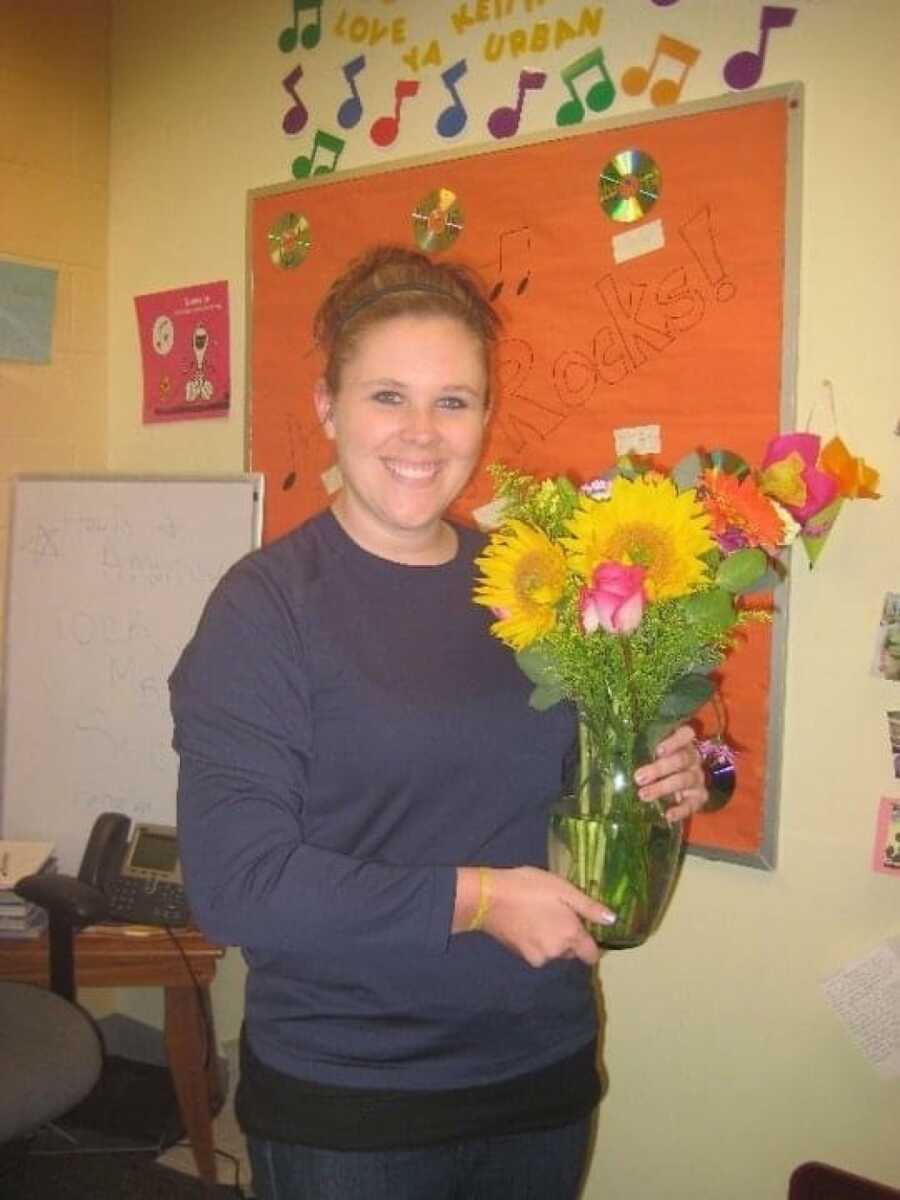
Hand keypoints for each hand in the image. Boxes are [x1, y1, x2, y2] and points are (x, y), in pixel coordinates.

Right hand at [481, 866, 613, 967]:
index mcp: (570, 936)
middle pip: (571, 951)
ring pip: (553, 950)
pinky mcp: (519, 955)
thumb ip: (589, 907)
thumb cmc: (529, 888)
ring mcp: (536, 956)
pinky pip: (536, 950)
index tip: (587, 929)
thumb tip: (613, 920)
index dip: (593, 944)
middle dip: (569, 936)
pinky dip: (535, 940)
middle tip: (558, 912)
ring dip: (551, 938)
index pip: (591, 955)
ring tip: (540, 914)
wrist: (488, 898)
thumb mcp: (563, 889)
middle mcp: (556, 953)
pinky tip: (527, 921)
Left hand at [634, 723, 706, 822]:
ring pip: (684, 780)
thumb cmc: (660, 764)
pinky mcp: (699, 798)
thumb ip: (640, 750)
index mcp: (683, 743)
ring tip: (643, 795)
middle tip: (639, 778)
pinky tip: (668, 815)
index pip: (685, 734)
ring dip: (663, 788)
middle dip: (659, 768)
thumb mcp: (652, 754)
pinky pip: (692, 804)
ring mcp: (697, 778)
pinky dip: (681, 810)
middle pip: (682, 759)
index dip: (674, 741)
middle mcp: (693, 759)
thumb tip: (608, 752)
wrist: (683, 786)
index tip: (658, 750)